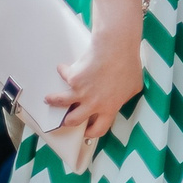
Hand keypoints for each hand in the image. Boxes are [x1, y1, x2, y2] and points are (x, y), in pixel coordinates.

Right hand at [56, 26, 145, 143]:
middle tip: (65, 119)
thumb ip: (125, 97)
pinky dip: (63, 70)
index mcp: (109, 108)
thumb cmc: (128, 65)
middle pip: (74, 120)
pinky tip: (62, 68)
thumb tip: (123, 98)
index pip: (99, 129)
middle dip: (67, 121)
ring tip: (49, 99)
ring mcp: (81, 92)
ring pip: (60, 102)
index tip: (87, 131)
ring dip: (53, 100)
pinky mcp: (73, 78)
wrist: (116, 49)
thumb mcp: (134, 87)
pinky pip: (64, 74)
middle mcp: (93, 104)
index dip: (91, 132)